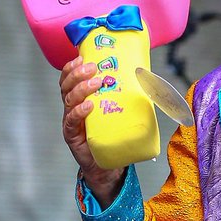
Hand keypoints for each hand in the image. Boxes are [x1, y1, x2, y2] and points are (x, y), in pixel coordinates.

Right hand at [60, 56, 123, 199]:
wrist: (107, 164)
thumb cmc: (114, 134)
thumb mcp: (121, 112)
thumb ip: (129, 97)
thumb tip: (154, 82)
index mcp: (80, 99)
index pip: (69, 79)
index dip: (72, 67)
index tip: (83, 56)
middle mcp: (72, 108)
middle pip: (66, 86)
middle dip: (77, 74)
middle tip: (92, 67)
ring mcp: (70, 122)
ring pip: (69, 100)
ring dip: (81, 89)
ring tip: (96, 83)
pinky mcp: (73, 136)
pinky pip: (72, 121)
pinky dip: (79, 112)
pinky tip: (88, 106)